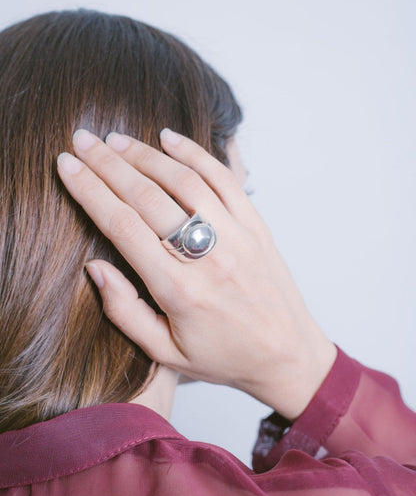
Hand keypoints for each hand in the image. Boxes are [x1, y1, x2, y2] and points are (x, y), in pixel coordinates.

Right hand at [57, 128, 335, 419]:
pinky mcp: (256, 226)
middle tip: (81, 140)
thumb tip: (94, 267)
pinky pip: (224, 179)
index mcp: (178, 291)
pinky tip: (169, 138)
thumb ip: (125, 312)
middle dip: (108, 164)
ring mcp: (236, 237)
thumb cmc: (224, 357)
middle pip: (147, 197)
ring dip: (146, 155)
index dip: (90, 191)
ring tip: (115, 140)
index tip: (66, 166)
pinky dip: (195, 154)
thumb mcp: (166, 353)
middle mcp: (207, 258)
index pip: (123, 227)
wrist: (287, 355)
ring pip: (185, 181)